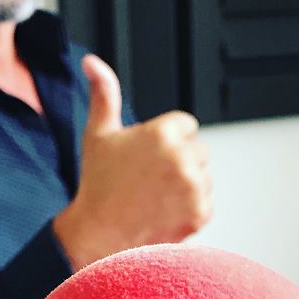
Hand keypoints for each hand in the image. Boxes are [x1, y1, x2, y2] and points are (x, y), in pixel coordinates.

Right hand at [53, 54, 211, 268]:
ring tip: (155, 198)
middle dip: (179, 164)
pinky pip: (206, 204)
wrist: (97, 236)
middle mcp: (182, 157)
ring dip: (186, 187)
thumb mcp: (98, 134)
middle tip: (149, 182)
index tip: (148, 159)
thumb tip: (92, 62)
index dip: (166, 142)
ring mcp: (193, 186)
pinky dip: (190, 211)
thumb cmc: (97, 186)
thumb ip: (103, 93)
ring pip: (203, 179)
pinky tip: (164, 213)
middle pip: (198, 151)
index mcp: (162, 132)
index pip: (186, 126)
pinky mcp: (200, 213)